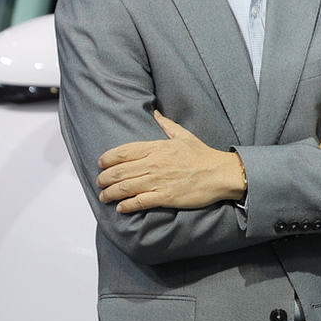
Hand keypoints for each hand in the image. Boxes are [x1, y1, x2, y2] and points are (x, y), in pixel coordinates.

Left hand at [97, 110, 245, 211]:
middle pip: (120, 171)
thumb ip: (166, 124)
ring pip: (125, 187)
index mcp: (156, 148)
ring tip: (104, 196)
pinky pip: (140, 202)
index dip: (107, 159)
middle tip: (99, 183)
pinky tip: (121, 208)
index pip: (123, 152)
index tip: (101, 164)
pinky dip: (127, 206)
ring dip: (110, 193)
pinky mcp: (165, 197)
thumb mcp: (183, 135)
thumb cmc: (203, 155)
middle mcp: (154, 164)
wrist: (220, 174)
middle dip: (104, 178)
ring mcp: (158, 181)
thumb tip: (155, 113)